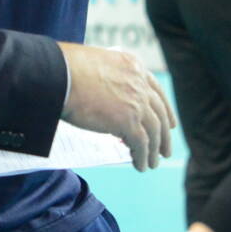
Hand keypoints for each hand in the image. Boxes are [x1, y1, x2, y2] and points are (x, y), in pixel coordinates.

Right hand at [57, 43, 174, 171]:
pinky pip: (141, 144)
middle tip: (166, 150)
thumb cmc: (66, 69)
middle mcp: (139, 83)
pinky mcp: (128, 121)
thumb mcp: (96, 66)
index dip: (165, 109)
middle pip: (159, 113)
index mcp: (133, 65)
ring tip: (152, 164)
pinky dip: (142, 157)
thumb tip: (108, 101)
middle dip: (164, 134)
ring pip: (154, 131)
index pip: (156, 90)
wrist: (59, 75)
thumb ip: (109, 80)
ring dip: (154, 150)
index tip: (170, 124)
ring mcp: (136, 102)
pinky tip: (140, 166)